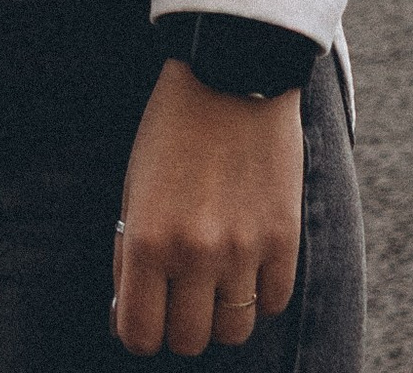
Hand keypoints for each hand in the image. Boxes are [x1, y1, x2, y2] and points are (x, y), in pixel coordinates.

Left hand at [113, 66, 302, 354]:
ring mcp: (242, 249)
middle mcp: (193, 253)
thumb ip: (131, 252)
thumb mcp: (134, 185)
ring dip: (221, 314)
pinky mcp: (283, 238)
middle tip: (180, 297)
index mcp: (146, 239)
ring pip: (233, 330)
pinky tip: (248, 266)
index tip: (145, 317)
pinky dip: (259, 294)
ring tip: (216, 282)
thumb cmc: (172, 128)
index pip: (139, 335)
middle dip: (180, 325)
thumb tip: (129, 312)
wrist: (232, 71)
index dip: (140, 332)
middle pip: (188, 340)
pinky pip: (272, 303)